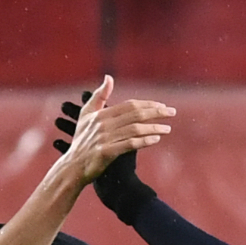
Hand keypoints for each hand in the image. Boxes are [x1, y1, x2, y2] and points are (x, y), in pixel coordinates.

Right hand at [54, 85, 161, 222]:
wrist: (73, 167)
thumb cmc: (81, 140)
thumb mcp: (86, 114)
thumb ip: (99, 96)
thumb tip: (109, 77)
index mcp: (101, 114)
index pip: (130, 105)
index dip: (148, 104)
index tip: (162, 105)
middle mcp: (103, 124)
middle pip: (135, 114)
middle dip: (156, 112)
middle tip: (172, 112)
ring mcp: (104, 138)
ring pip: (135, 129)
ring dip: (154, 128)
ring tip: (167, 129)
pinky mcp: (106, 152)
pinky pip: (129, 144)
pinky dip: (144, 141)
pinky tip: (156, 140)